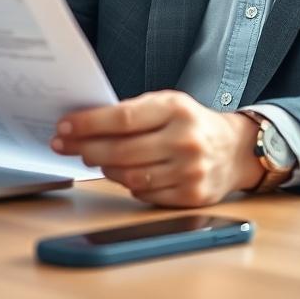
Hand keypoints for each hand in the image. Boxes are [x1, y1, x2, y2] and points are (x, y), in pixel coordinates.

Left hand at [51, 90, 262, 206]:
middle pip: (121, 150)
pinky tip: (120, 174)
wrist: (234, 149)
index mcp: (176, 109)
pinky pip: (145, 193)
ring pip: (130, 176)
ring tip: (93, 159)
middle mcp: (185, 139)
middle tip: (66, 145)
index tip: (65, 126)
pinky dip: (127, 184)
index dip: (88, 124)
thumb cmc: (191, 123)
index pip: (122, 118)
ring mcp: (189, 170)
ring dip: (104, 168)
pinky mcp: (191, 195)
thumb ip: (133, 111)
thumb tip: (86, 124)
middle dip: (87, 148)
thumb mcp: (168, 103)